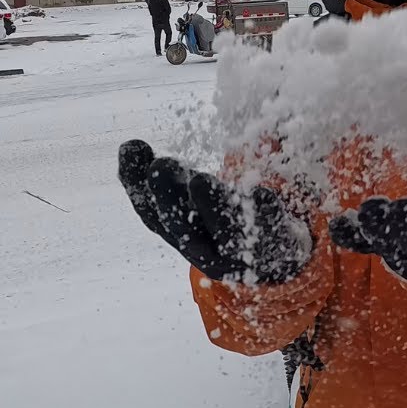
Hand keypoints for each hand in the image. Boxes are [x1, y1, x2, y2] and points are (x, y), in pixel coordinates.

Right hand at [118, 140, 311, 283]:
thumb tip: (130, 146)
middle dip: (170, 198)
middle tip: (160, 166)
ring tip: (199, 181)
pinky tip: (261, 194)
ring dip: (211, 207)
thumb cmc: (223, 222)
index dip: (137, 184)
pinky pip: (271, 230)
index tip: (133, 148)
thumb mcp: (191, 203)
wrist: (276, 261)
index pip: (152, 213)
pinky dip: (265, 213)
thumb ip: (166, 178)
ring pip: (225, 232)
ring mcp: (241, 251)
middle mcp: (207, 249)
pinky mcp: (275, 244)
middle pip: (184, 226)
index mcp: (182, 235)